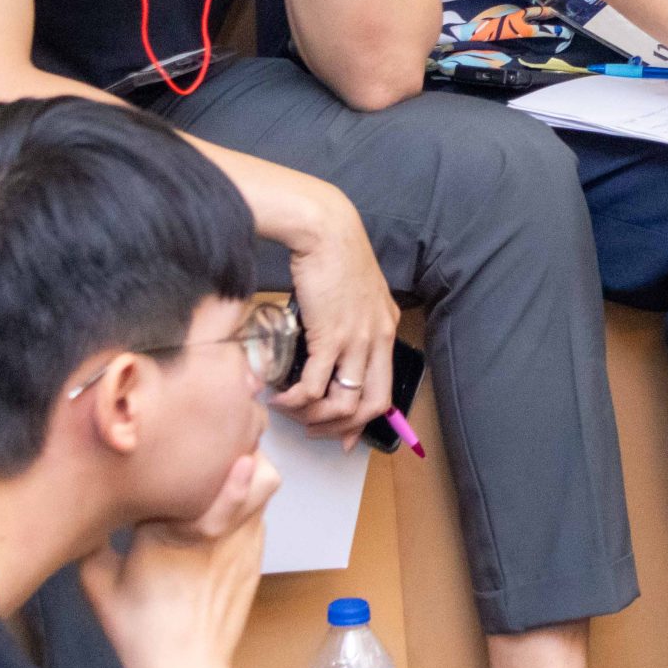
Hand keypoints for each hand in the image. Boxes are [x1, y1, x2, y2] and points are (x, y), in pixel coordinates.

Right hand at [80, 451, 277, 667]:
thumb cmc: (139, 628)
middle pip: (251, 462)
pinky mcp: (256, 556)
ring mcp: (244, 541)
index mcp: (171, 526)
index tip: (189, 429)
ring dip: (248, 470)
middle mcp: (216, 527)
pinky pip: (260, 512)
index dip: (199, 443)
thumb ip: (88, 538)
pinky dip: (248, 502)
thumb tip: (78, 504)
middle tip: (217, 437)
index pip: (198, 466)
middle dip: (238, 444)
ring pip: (264, 484)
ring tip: (225, 466)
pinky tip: (224, 509)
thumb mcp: (98, 583)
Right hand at [275, 194, 398, 443]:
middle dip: (341, 428)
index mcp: (386, 329)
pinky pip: (315, 386)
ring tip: (292, 412)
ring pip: (343, 402)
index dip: (363, 421)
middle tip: (314, 431)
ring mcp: (356, 340)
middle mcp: (378, 339)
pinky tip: (280, 398)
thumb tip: (332, 347)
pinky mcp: (330, 336)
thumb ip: (353, 320)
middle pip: (371, 404)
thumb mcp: (358, 292)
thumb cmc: (335, 256)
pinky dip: (296, 401)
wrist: (325, 231)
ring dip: (315, 418)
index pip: (386, 390)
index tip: (344, 437)